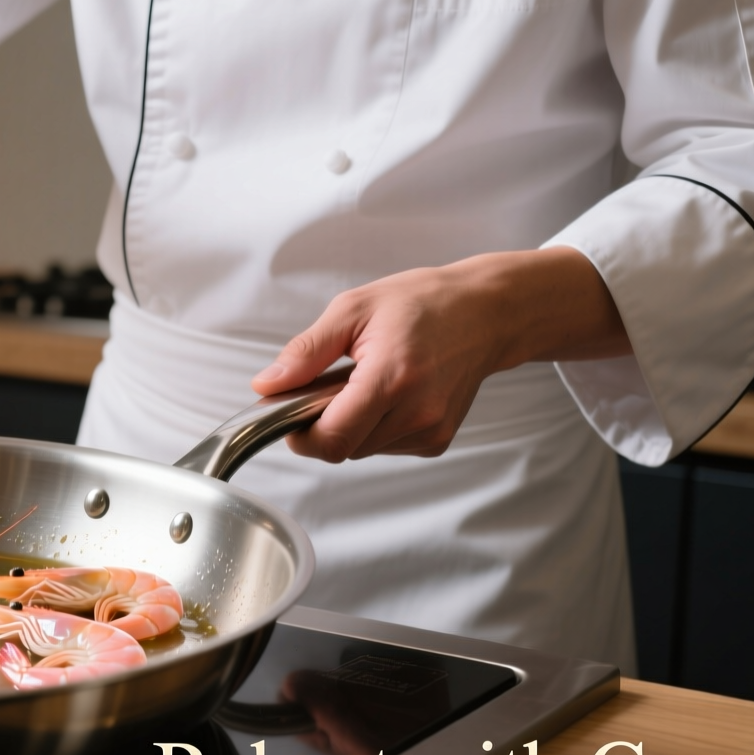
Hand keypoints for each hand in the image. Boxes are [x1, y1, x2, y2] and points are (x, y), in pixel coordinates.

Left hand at [250, 247, 629, 461]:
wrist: (485, 312)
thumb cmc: (423, 303)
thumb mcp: (353, 310)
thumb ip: (306, 352)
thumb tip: (267, 385)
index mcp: (392, 377)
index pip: (332, 438)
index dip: (300, 434)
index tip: (290, 413)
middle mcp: (417, 412)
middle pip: (342, 448)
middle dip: (323, 423)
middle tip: (330, 384)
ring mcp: (431, 430)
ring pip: (362, 450)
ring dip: (350, 425)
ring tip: (364, 382)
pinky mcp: (437, 440)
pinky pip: (385, 447)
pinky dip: (374, 427)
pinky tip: (387, 394)